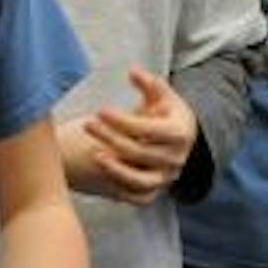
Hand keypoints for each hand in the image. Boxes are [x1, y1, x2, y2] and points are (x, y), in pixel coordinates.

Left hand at [61, 69, 198, 204]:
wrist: (178, 140)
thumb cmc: (166, 114)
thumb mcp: (162, 96)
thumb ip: (149, 83)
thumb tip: (133, 70)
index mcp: (180, 133)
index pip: (150, 130)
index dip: (124, 121)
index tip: (100, 110)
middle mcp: (176, 159)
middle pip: (141, 153)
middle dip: (112, 138)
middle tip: (87, 124)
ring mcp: (166, 178)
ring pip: (142, 181)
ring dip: (116, 169)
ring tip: (95, 154)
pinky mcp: (155, 192)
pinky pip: (139, 198)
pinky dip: (121, 188)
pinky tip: (103, 171)